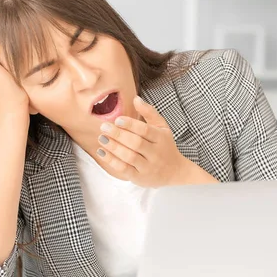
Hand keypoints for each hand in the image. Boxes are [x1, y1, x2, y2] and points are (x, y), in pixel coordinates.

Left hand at [96, 96, 216, 187]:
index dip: (131, 125)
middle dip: (118, 135)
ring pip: (129, 157)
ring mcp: (148, 167)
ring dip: (113, 147)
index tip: (117, 120)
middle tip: (104, 127)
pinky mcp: (139, 178)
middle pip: (136, 143)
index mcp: (161, 138)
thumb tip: (135, 98)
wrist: (175, 172)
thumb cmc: (165, 145)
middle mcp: (156, 153)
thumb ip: (149, 112)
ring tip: (101, 138)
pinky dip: (112, 160)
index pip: (145, 131)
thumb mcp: (162, 127)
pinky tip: (102, 151)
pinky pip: (124, 169)